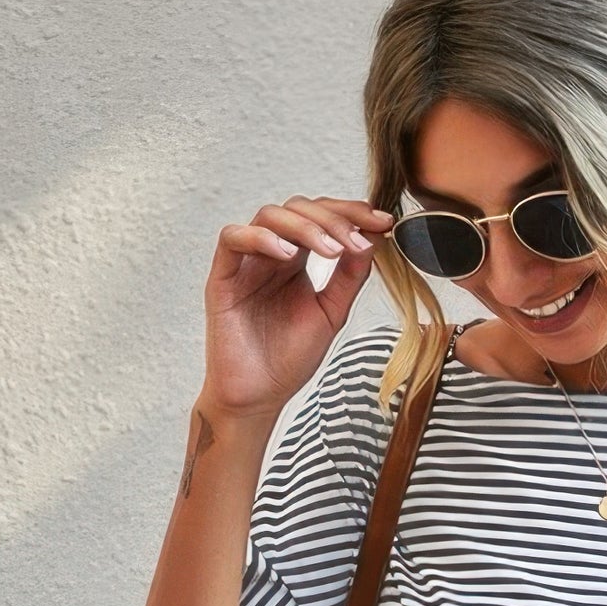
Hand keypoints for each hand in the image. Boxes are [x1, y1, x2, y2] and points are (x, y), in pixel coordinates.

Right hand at [197, 194, 395, 427]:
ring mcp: (246, 263)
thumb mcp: (332, 313)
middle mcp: (271, 255)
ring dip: (304, 227)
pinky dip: (260, 238)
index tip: (383, 222)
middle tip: (358, 239)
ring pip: (269, 216)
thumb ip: (350, 276)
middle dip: (333, 218)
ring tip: (331, 252)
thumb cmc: (290, 359)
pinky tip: (287, 254)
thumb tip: (373, 237)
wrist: (260, 397)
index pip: (322, 218)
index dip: (352, 214)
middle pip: (298, 208)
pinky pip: (232, 239)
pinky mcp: (223, 278)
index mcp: (296, 260)